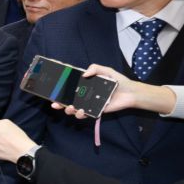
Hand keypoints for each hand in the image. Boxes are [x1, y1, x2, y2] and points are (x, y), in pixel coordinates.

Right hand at [51, 64, 177, 117]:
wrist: (131, 92)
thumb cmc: (119, 81)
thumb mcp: (106, 70)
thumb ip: (95, 68)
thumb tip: (84, 74)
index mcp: (85, 85)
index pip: (69, 87)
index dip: (60, 89)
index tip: (52, 89)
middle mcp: (84, 95)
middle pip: (67, 100)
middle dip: (59, 103)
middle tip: (54, 104)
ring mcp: (89, 104)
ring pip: (73, 109)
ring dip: (68, 110)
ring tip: (70, 107)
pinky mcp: (95, 111)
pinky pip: (84, 115)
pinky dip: (80, 114)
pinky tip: (80, 111)